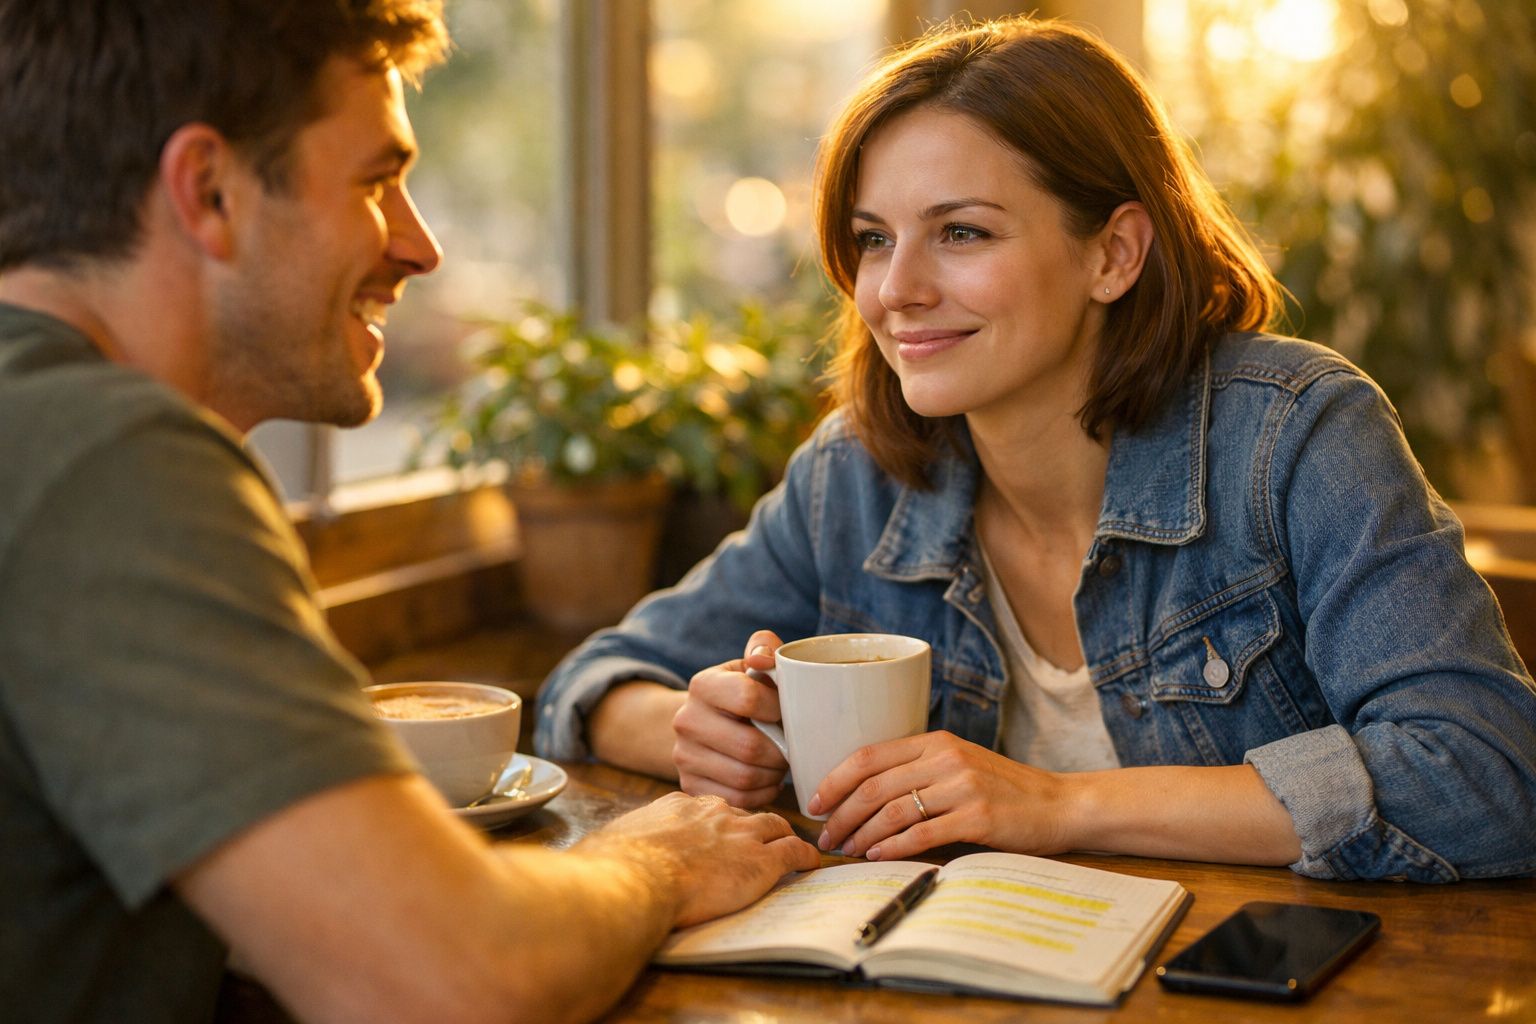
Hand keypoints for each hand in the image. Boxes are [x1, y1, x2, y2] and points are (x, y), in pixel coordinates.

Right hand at [587, 792, 820, 925]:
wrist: (636, 878)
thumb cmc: (616, 865)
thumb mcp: (617, 841)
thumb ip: (624, 842)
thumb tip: (608, 855)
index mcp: (680, 806)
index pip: (708, 809)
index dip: (717, 822)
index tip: (720, 832)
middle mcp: (714, 814)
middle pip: (744, 813)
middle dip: (753, 824)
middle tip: (760, 838)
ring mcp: (740, 835)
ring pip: (776, 826)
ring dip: (785, 834)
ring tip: (791, 843)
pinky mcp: (761, 862)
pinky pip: (794, 852)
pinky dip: (806, 856)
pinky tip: (812, 862)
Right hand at [671, 630, 789, 806]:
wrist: (708, 722)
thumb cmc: (745, 692)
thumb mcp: (753, 665)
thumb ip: (765, 648)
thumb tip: (763, 657)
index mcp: (702, 684)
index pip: (748, 698)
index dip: (778, 708)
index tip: (788, 711)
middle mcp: (686, 720)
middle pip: (749, 747)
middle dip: (781, 751)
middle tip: (792, 746)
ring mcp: (684, 756)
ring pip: (745, 778)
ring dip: (774, 774)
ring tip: (781, 762)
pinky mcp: (690, 786)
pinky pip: (737, 800)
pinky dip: (762, 794)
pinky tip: (767, 779)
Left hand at [810, 731, 1072, 860]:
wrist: (1060, 804)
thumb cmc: (1004, 790)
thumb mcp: (959, 765)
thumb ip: (918, 770)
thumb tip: (862, 793)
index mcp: (935, 741)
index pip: (869, 755)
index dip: (835, 779)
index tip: (815, 801)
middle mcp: (946, 758)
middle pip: (874, 784)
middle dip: (841, 812)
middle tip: (825, 835)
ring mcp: (963, 786)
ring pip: (893, 810)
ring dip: (861, 834)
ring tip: (845, 850)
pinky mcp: (978, 817)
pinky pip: (922, 832)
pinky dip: (893, 846)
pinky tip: (877, 856)